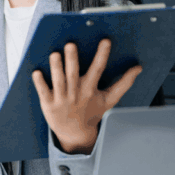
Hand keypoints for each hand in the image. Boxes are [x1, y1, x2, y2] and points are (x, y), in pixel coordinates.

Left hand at [31, 39, 141, 154]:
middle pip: (74, 74)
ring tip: (54, 54)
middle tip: (71, 44)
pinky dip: (39, 82)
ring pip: (58, 81)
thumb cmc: (91, 112)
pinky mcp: (48, 103)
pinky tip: (36, 72)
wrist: (76, 133)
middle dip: (72, 59)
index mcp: (90, 89)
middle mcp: (76, 92)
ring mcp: (61, 98)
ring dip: (56, 67)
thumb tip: (138, 68)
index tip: (105, 41)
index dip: (102, 55)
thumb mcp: (109, 99)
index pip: (98, 69)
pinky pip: (43, 91)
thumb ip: (123, 83)